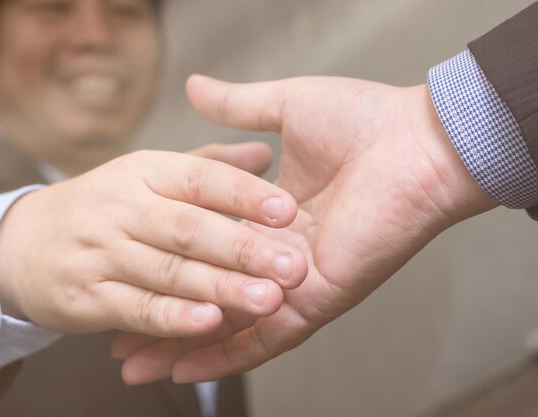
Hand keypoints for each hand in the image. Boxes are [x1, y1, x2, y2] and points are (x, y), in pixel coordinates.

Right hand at [0, 145, 307, 336]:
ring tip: (268, 300)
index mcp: (143, 171)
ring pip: (169, 273)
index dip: (243, 193)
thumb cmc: (106, 204)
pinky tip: (210, 324)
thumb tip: (265, 154)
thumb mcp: (150, 173)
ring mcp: (101, 253)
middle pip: (188, 229)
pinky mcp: (86, 297)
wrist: (23, 242)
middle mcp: (121, 208)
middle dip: (243, 249)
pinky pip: (137, 309)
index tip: (288, 208)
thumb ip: (209, 165)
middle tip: (292, 266)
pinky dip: (173, 319)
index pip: (199, 177)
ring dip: (220, 289)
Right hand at [114, 76, 497, 383]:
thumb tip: (196, 88)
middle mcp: (281, 256)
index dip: (169, 264)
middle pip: (213, 294)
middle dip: (165, 317)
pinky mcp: (318, 299)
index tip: (126, 273)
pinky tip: (181, 367)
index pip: (209, 249)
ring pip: (232, 325)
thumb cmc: (364, 121)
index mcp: (273, 215)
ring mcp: (298, 282)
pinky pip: (267, 337)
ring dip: (182, 346)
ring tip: (133, 366)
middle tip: (119, 340)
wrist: (418, 142)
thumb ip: (239, 109)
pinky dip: (225, 355)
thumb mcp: (286, 108)